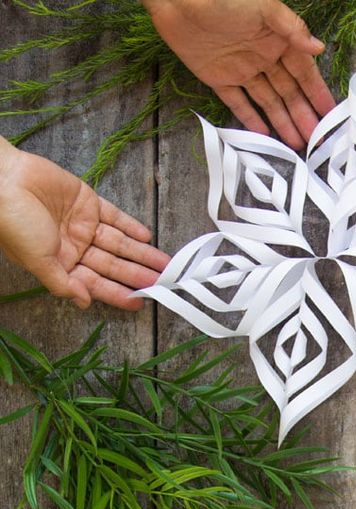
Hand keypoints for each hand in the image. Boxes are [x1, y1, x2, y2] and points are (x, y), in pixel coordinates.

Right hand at [0, 139, 168, 310]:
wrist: (2, 180)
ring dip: (140, 253)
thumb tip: (84, 302)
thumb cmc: (13, 223)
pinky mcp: (86, 201)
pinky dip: (130, 225)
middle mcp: (73, 247)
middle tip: (161, 282)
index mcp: (60, 265)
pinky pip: (113, 216)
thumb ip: (61, 283)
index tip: (141, 302)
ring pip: (117, 243)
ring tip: (163, 263)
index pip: (96, 284)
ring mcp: (81, 224)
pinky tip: (146, 236)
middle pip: (112, 265)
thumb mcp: (37, 261)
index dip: (119, 293)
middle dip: (136, 274)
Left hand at [144, 0, 335, 149]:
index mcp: (277, 40)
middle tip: (316, 141)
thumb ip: (291, 29)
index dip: (316, 93)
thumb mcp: (264, 8)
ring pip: (268, 101)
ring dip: (283, 122)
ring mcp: (241, 69)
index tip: (330, 115)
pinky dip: (250, 118)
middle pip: (288, 92)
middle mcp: (263, 56)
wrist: (179, 0)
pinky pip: (238, 102)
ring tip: (297, 145)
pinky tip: (264, 134)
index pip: (303, 73)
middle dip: (303, 116)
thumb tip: (319, 48)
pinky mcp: (219, 78)